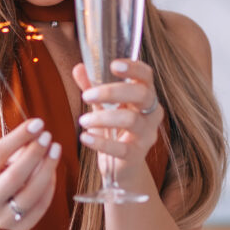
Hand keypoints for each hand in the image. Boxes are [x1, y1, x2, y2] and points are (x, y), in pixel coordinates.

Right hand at [0, 117, 61, 229]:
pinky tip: (53, 171)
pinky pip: (40, 207)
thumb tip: (38, 130)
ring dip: (47, 169)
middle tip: (48, 136)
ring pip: (30, 194)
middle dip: (34, 153)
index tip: (38, 122)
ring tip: (56, 150)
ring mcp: (1, 219)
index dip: (20, 136)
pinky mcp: (18, 228)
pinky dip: (49, 188)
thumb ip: (14, 145)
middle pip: (15, 175)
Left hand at [72, 59, 163, 187]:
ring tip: (82, 120)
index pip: (147, 76)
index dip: (134, 67)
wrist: (122, 165)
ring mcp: (147, 135)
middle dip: (112, 92)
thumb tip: (78, 67)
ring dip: (102, 118)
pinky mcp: (137, 155)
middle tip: (86, 96)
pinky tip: (84, 137)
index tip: (114, 64)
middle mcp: (151, 113)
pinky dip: (100, 142)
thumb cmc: (114, 128)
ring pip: (131, 120)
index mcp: (145, 95)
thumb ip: (91, 86)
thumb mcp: (102, 105)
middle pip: (142, 94)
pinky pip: (122, 148)